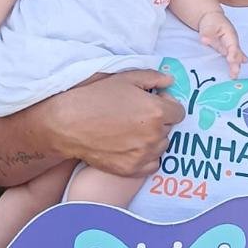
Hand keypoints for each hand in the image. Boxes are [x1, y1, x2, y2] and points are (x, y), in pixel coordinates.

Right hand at [51, 69, 184, 176]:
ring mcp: (144, 155)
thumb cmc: (95, 97)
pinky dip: (145, 157)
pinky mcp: (132, 170)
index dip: (166, 104)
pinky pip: (151, 164)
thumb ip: (152, 78)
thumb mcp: (124, 78)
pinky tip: (129, 147)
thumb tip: (170, 81)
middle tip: (136, 116)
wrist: (68, 124)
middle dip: (158, 121)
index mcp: (157, 112)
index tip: (151, 102)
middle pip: (169, 129)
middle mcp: (154, 136)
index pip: (179, 111)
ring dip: (152, 139)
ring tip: (130, 131)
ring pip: (161, 146)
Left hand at [198, 10, 247, 77]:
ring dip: (235, 66)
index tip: (231, 60)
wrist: (211, 18)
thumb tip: (204, 40)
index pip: (233, 45)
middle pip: (236, 54)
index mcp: (230, 35)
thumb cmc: (212, 21)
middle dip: (236, 63)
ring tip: (235, 76)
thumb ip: (207, 33)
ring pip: (235, 58)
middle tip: (235, 73)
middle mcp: (232, 42)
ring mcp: (229, 47)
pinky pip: (230, 58)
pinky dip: (233, 65)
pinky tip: (234, 72)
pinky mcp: (225, 51)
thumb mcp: (209, 25)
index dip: (233, 53)